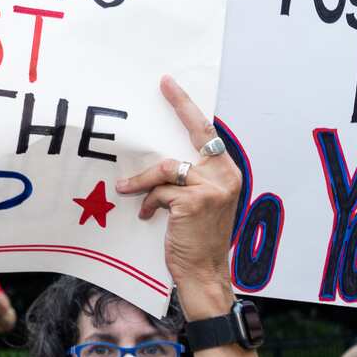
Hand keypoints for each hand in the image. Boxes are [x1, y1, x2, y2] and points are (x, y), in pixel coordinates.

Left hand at [116, 76, 239, 303]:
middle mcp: (226, 175)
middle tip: (164, 84)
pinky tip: (149, 217)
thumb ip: (189, 179)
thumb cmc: (197, 239)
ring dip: (143, 182)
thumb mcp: (199, 203)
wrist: (203, 272)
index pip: (208, 133)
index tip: (171, 85)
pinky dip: (150, 203)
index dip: (189, 107)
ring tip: (129, 191)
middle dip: (180, 106)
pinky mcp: (195, 200)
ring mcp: (213, 187)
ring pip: (167, 168)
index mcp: (227, 173)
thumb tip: (161, 161)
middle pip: (195, 133)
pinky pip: (160, 191)